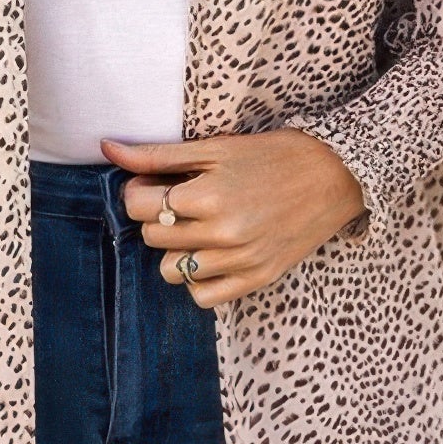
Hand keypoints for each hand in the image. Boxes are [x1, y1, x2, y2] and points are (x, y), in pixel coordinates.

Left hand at [98, 128, 367, 308]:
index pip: (138, 206)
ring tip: (199, 226)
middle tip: (182, 198)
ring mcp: (241, 261)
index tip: (155, 182)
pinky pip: (202, 296)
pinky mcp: (257, 279)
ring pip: (171, 270)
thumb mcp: (216, 148)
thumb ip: (158, 155)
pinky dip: (198, 278)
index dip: (139, 191)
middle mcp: (223, 234)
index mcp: (209, 195)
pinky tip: (212, 252)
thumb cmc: (274, 154)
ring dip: (176, 248)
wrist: (335, 175)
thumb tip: (107, 148)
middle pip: (152, 236)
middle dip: (159, 216)